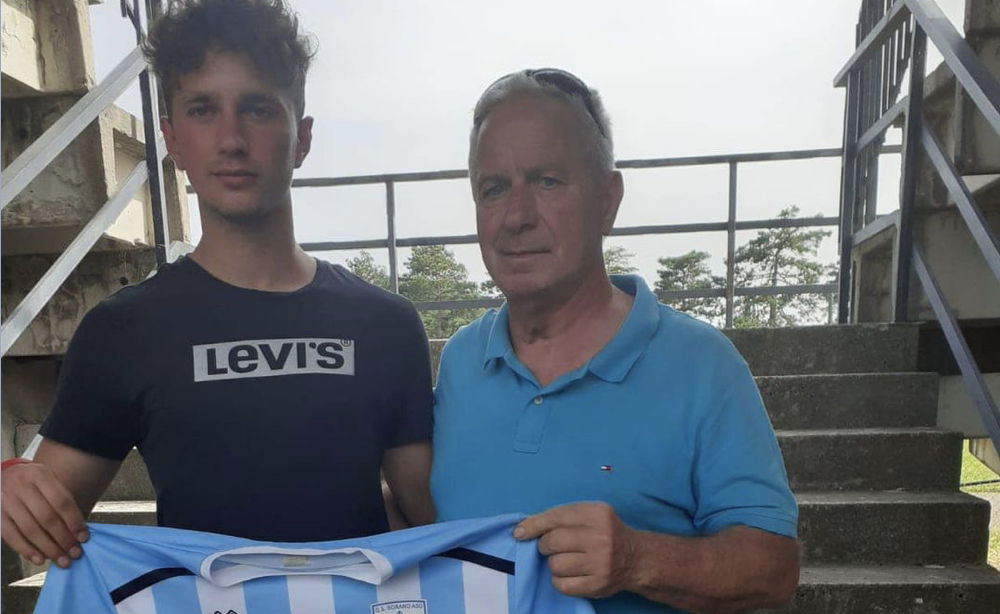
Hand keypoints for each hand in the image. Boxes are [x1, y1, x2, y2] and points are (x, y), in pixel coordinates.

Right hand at [1, 462, 87, 567]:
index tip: (83, 537)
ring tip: (62, 559)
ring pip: (30, 530)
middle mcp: (21, 486)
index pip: (62, 501)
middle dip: (63, 539)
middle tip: (75, 553)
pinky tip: (40, 559)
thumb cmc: (29, 483)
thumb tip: (77, 531)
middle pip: (47, 517)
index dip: (74, 521)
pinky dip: (27, 550)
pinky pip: (12, 536)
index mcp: (40, 475)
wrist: (0, 477)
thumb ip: (60, 501)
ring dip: (49, 548)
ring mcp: (6, 501)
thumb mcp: (45, 481)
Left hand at [514, 502, 640, 597]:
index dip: (534, 525)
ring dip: (553, 563)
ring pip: (555, 564)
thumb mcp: (588, 514)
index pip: (556, 517)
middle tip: (551, 546)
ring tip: (565, 559)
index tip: (519, 533)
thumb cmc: (603, 532)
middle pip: (552, 541)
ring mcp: (600, 563)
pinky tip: (568, 574)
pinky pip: (562, 585)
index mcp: (597, 514)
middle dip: (544, 545)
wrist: (635, 558)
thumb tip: (522, 530)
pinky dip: (558, 580)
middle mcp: (600, 538)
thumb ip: (560, 517)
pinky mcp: (597, 585)